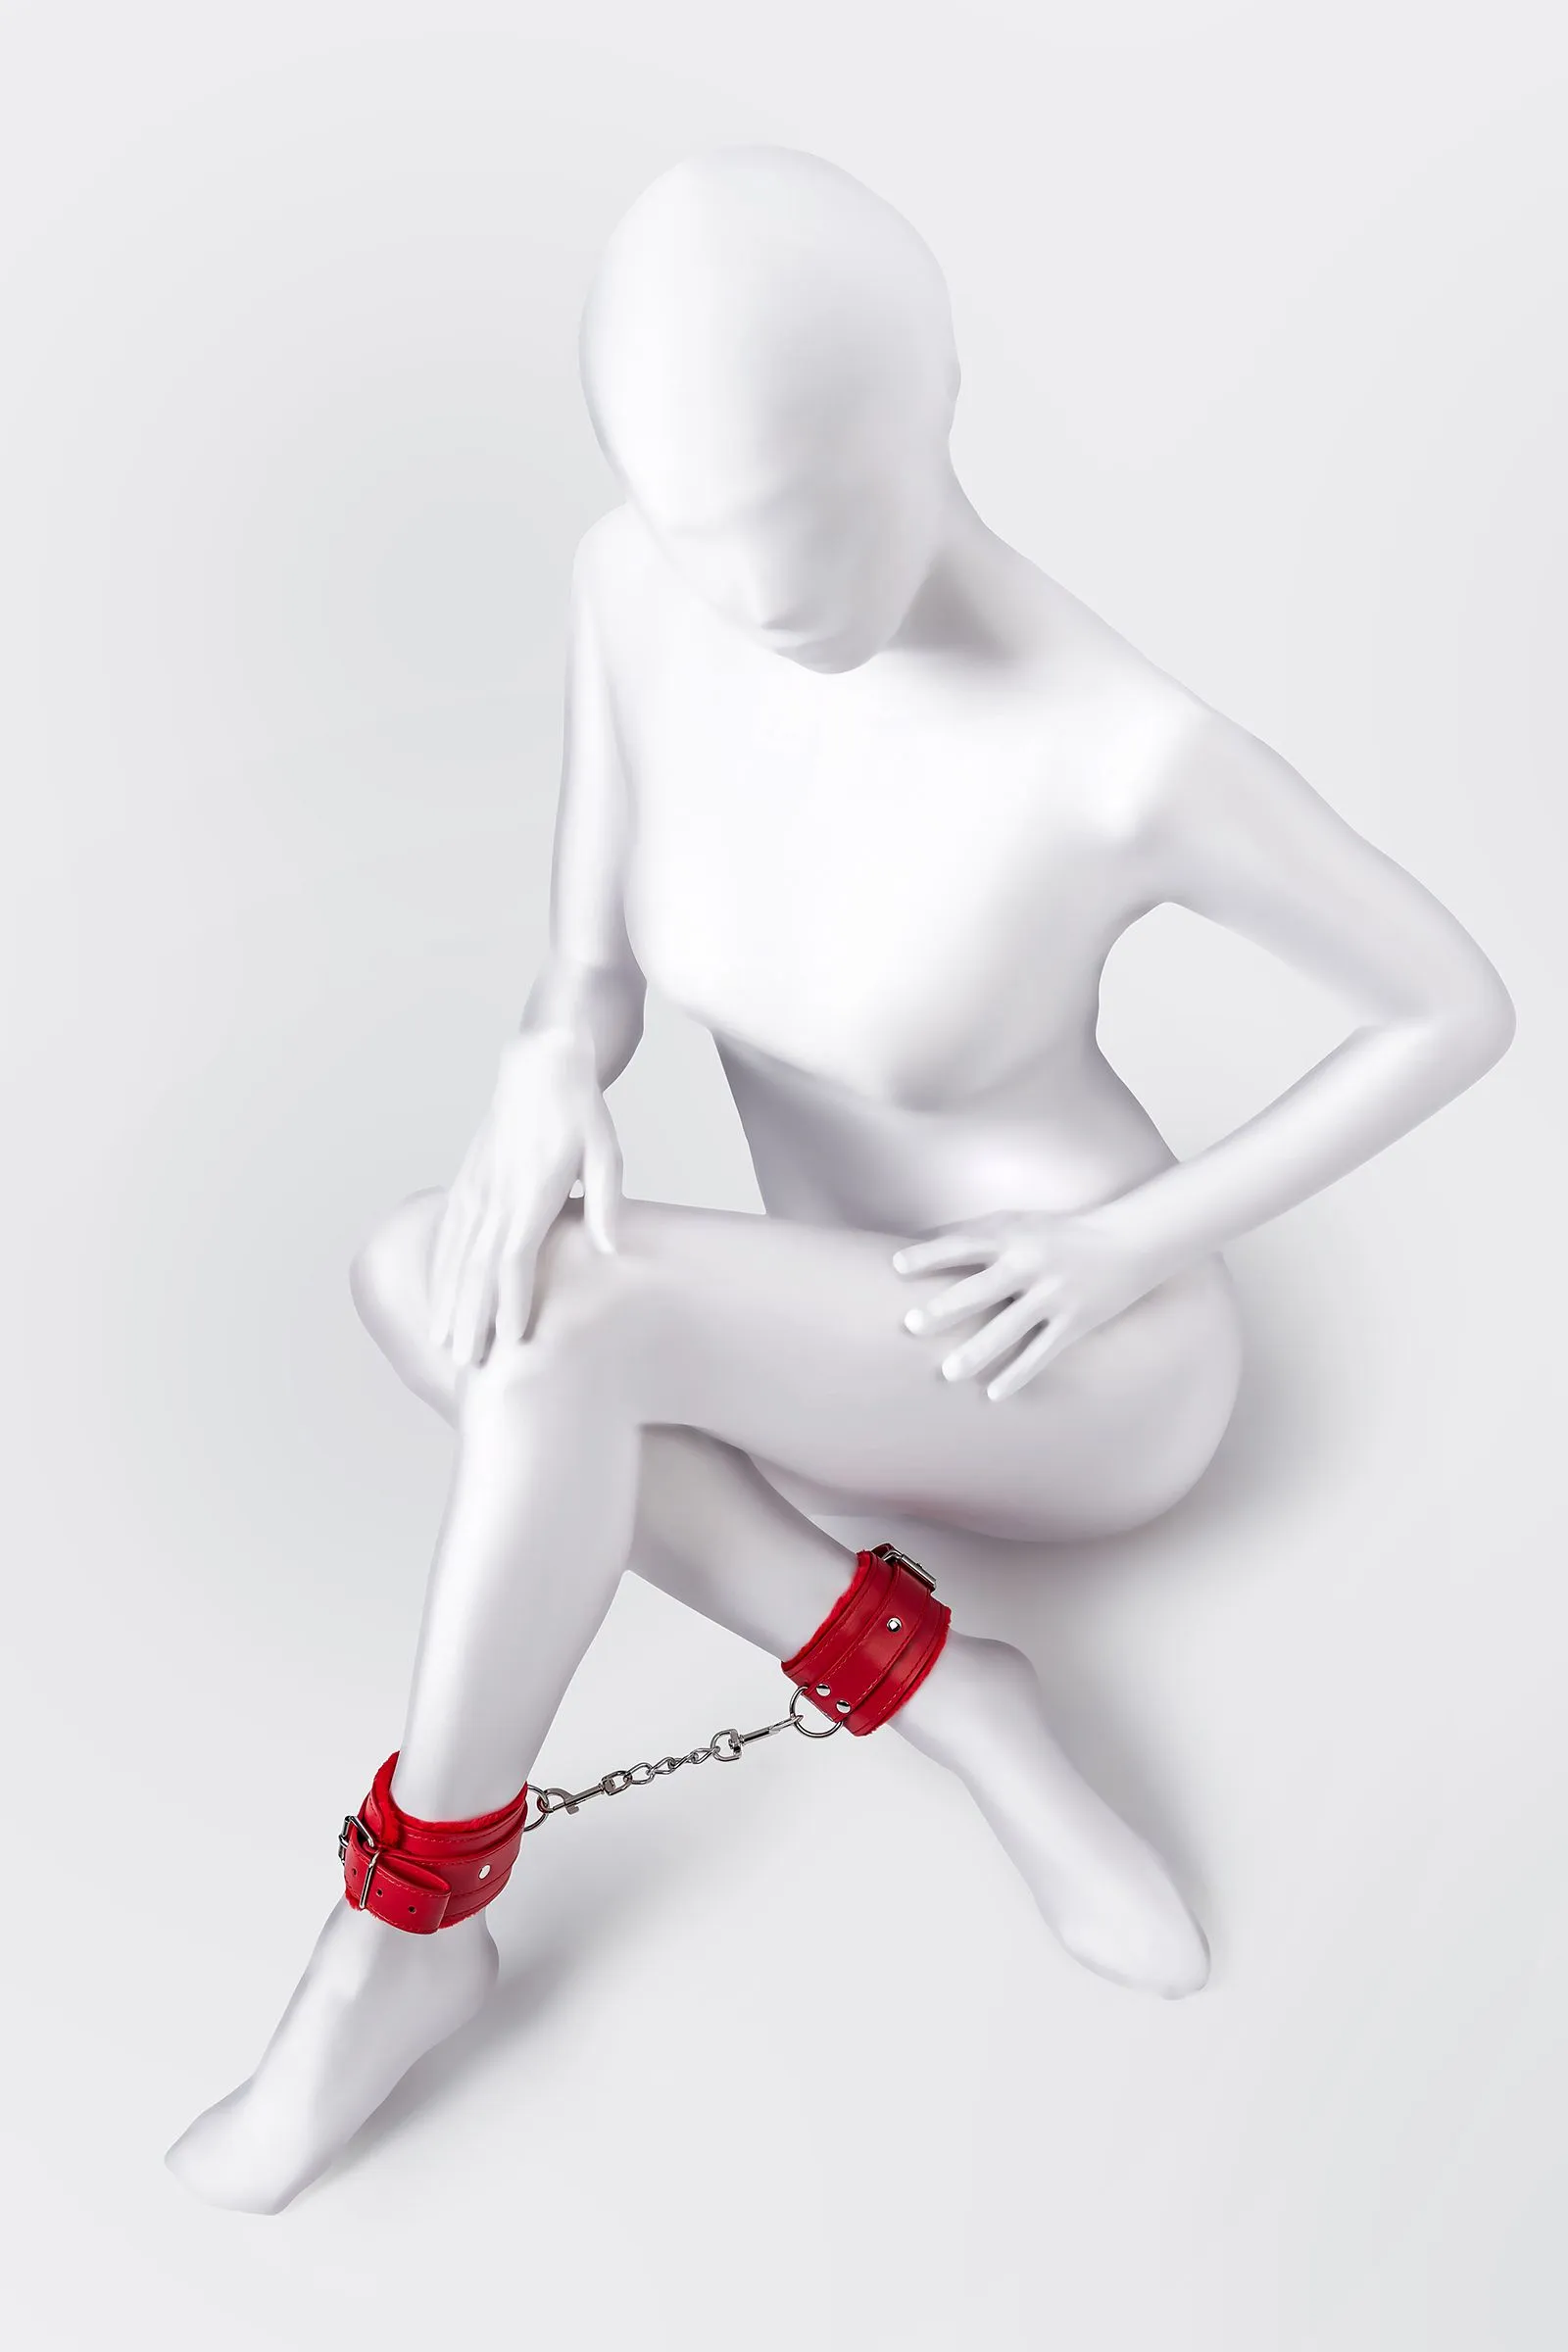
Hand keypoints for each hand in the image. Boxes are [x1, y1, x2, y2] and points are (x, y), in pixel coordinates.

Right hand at [429, 1028, 622, 1366]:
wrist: (538, 1063)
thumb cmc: (581, 1110)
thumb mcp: (607, 1149)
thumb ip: (605, 1200)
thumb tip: (611, 1249)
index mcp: (531, 1189)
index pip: (513, 1258)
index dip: (508, 1302)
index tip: (507, 1342)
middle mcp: (495, 1193)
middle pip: (477, 1268)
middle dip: (470, 1318)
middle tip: (465, 1364)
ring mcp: (475, 1187)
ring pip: (455, 1254)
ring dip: (448, 1301)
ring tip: (444, 1342)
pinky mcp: (467, 1181)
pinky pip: (448, 1233)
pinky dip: (440, 1269)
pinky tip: (437, 1295)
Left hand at [891, 1205, 1167, 1401]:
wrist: (1129, 1243)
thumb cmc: (1060, 1232)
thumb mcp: (1020, 1222)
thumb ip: (976, 1235)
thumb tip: (923, 1245)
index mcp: (1012, 1237)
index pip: (962, 1244)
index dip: (929, 1254)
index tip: (896, 1266)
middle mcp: (1031, 1265)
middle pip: (982, 1288)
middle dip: (947, 1307)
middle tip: (912, 1325)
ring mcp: (1054, 1296)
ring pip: (1010, 1328)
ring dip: (978, 1352)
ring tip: (948, 1374)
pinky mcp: (1074, 1322)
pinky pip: (1041, 1353)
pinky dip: (1018, 1375)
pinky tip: (993, 1395)